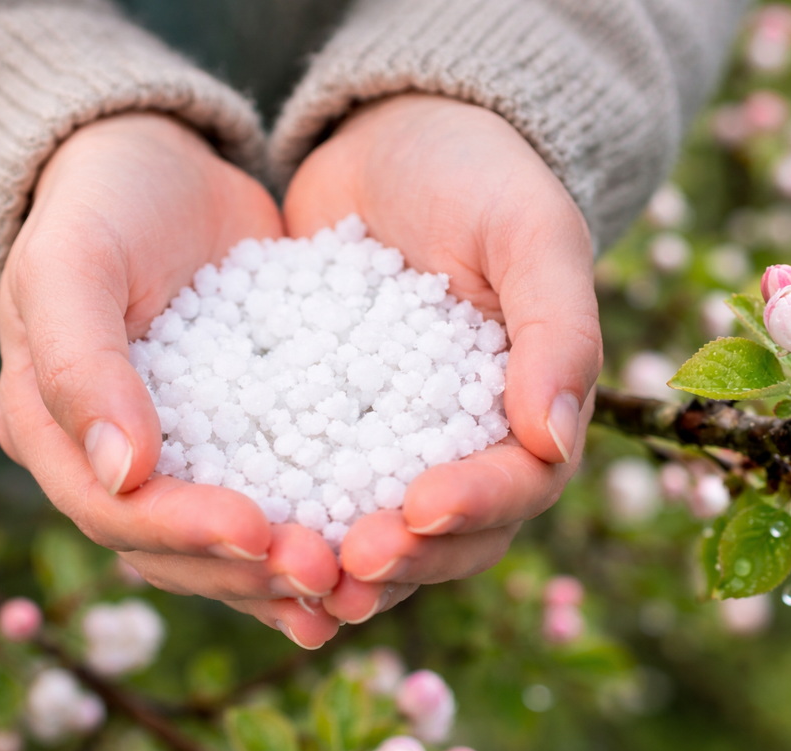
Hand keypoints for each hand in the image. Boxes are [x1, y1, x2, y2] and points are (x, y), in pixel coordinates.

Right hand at [0, 113, 340, 647]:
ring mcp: (189, 458)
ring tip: (360, 587)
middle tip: (328, 575)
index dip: (185, 534)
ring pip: (233, 548)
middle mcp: (118, 467)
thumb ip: (79, 363)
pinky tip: (378, 553)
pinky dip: (323, 530)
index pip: (117, 514)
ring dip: (291, 574)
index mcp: (57, 436)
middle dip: (251, 573)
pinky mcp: (253, 438)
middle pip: (180, 554)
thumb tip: (120, 472)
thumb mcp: (73, 263)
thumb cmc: (104, 207)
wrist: (163, 172)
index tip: (260, 533)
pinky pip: (284, 499)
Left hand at [283, 94, 601, 621]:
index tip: (419, 509)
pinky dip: (282, 519)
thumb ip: (558, 332)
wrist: (397, 141)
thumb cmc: (483, 177)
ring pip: (376, 532)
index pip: (519, 485)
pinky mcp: (325, 427)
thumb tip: (553, 440)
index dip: (476, 507)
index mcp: (530, 410)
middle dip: (400, 559)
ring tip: (283, 569)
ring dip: (335, 562)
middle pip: (447, 537)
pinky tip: (232, 530)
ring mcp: (393, 444)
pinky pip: (307, 487)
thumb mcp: (531, 234)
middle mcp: (465, 444)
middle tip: (342, 565)